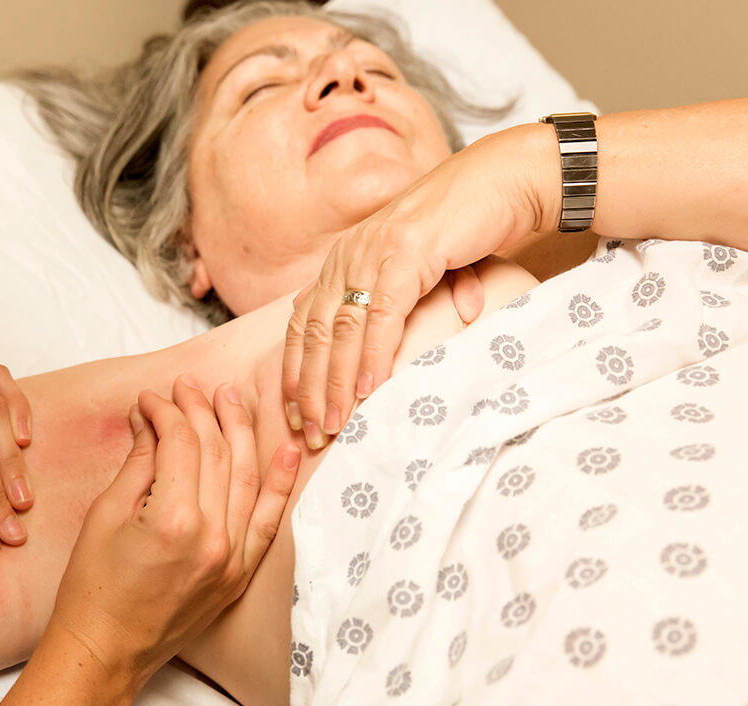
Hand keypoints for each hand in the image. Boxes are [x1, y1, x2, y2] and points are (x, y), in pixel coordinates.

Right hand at [46, 376, 300, 691]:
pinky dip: (280, 483)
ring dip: (241, 430)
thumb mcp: (105, 515)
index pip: (181, 443)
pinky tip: (288, 449)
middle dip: (201, 410)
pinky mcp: (240, 573)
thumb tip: (149, 420)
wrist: (106, 649)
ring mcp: (232, 557)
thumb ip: (137, 463)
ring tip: (231, 398)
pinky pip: (268, 520)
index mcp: (173, 520)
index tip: (150, 399)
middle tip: (188, 386)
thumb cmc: (93, 587)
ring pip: (246, 475)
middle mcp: (212, 537)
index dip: (166, 411)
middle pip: (216, 452)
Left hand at [282, 124, 552, 445]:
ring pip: (341, 327)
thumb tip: (382, 353)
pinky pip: (382, 315)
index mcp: (343, 259)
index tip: (294, 413)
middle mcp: (348, 255)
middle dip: (308, 387)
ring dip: (335, 380)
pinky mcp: (406, 253)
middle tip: (309, 431)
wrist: (505, 180)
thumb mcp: (418, 271)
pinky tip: (368, 388)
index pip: (303, 322)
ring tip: (334, 421)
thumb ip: (395, 304)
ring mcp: (374, 252)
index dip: (296, 370)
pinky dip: (372, 354)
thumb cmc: (466, 228)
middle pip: (313, 331)